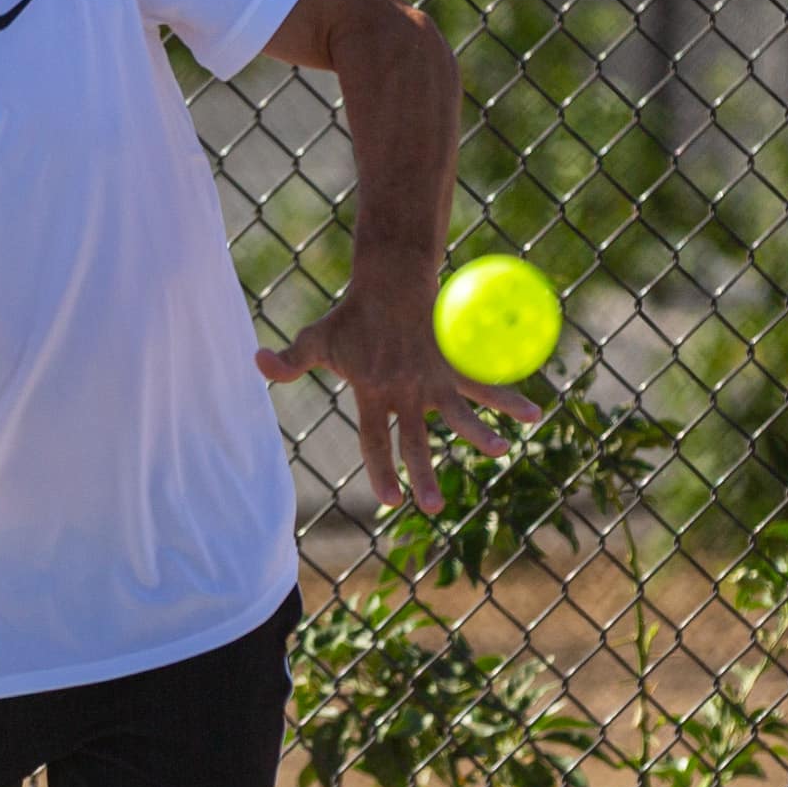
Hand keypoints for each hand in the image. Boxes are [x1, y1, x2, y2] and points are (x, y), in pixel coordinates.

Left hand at [259, 286, 538, 512]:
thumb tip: (254, 363)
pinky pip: (485, 383)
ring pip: (459, 412)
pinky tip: (533, 415)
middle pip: (414, 440)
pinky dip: (509, 398)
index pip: (374, 439)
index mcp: (372, 393)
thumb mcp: (316, 341)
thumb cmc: (350, 317)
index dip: (380, 470)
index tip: (389, 500)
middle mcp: (405, 391)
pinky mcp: (453, 362)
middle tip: (433, 507)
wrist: (389, 279)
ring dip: (479, 432)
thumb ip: (289, 362)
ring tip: (500, 451)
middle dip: (424, 474)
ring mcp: (433, 377)